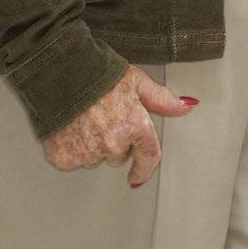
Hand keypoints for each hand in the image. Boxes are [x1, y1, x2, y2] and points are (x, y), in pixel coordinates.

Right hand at [41, 63, 198, 187]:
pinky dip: (72, 147)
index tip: (138, 176)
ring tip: (86, 119)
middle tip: (105, 118)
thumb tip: (186, 106)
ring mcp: (87, 152)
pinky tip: (71, 127)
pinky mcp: (64, 156)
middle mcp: (113, 143)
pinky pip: (72, 159)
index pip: (148, 156)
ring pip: (95, 158)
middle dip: (114, 141)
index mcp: (134, 125)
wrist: (60, 72)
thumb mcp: (137, 82)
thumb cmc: (100, 74)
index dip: (145, 168)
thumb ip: (161, 99)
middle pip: (118, 155)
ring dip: (93, 144)